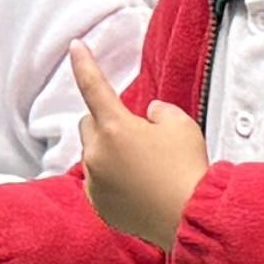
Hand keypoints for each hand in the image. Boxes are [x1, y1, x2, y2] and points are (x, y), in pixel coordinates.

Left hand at [70, 41, 208, 245]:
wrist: (189, 217)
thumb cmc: (187, 170)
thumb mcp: (181, 125)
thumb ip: (160, 111)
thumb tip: (150, 115)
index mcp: (115, 127)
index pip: (93, 86)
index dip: (84, 63)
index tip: (75, 47)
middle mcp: (97, 153)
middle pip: (89, 124)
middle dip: (107, 123)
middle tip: (138, 136)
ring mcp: (95, 181)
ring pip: (92, 154)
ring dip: (109, 152)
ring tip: (142, 167)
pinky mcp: (98, 203)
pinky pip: (96, 181)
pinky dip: (110, 178)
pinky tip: (136, 187)